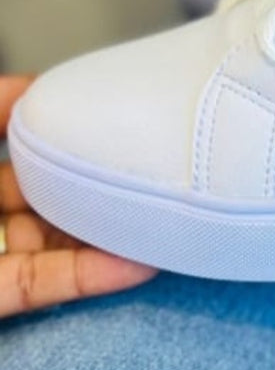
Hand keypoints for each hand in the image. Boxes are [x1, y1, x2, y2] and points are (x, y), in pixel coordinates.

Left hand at [1, 76, 156, 318]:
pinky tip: (137, 265)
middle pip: (49, 190)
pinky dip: (89, 277)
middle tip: (155, 169)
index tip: (115, 113)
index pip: (18, 137)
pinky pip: (41, 286)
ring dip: (107, 235)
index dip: (64, 126)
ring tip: (162, 220)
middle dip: (99, 182)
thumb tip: (34, 84)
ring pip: (55, 240)